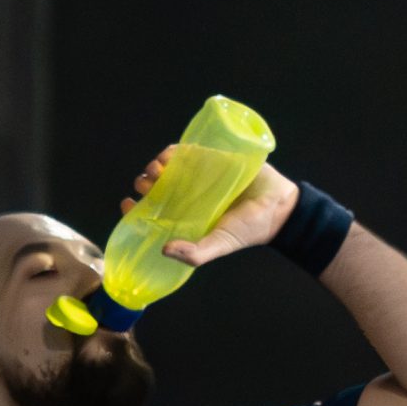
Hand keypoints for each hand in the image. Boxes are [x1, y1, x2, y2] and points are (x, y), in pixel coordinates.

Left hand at [123, 150, 298, 268]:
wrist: (279, 206)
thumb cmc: (248, 230)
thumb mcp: (218, 245)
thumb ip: (195, 254)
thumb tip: (164, 250)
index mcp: (184, 218)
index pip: (152, 213)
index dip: (135, 208)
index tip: (127, 204)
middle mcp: (187, 197)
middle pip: (155, 188)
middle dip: (144, 184)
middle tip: (144, 185)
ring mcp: (198, 177)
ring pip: (167, 168)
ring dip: (155, 166)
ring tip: (155, 170)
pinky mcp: (211, 159)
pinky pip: (185, 151)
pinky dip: (172, 151)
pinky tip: (168, 156)